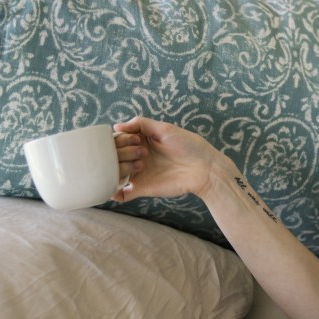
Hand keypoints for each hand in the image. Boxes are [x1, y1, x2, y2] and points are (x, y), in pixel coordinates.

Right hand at [111, 116, 230, 202]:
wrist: (205, 169)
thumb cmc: (189, 146)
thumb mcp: (165, 129)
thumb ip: (140, 124)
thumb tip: (116, 127)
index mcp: (139, 142)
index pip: (117, 141)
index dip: (121, 140)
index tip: (135, 140)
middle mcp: (135, 158)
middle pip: (112, 157)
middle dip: (121, 154)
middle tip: (142, 153)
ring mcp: (138, 174)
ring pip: (113, 174)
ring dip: (117, 170)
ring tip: (138, 166)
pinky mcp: (143, 188)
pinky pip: (122, 194)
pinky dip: (113, 193)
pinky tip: (114, 188)